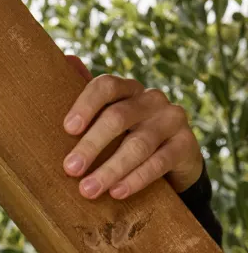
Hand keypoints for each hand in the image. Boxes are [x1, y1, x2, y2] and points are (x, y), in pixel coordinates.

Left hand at [61, 54, 203, 199]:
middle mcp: (150, 100)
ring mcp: (170, 120)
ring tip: (88, 190)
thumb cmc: (127, 139)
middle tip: (70, 169)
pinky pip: (160, 161)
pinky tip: (118, 193)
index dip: (86, 105)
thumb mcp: (106, 121)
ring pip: (138, 143)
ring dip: (111, 169)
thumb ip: (88, 99)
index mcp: (126, 91)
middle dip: (92, 145)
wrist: (173, 162)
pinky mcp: (185, 144)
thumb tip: (66, 59)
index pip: (105, 87)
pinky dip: (137, 178)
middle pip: (118, 117)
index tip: (68, 129)